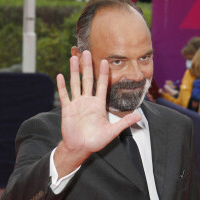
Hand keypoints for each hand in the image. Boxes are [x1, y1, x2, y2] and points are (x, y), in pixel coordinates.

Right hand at [55, 51, 140, 176]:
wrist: (80, 148)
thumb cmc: (96, 141)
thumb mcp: (112, 132)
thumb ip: (124, 123)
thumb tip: (140, 116)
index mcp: (99, 104)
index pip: (102, 85)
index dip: (104, 73)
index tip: (105, 60)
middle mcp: (88, 101)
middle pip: (88, 79)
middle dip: (87, 66)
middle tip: (87, 52)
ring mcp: (77, 104)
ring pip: (75, 84)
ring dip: (74, 71)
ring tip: (73, 58)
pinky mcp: (67, 109)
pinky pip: (64, 95)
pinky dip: (62, 86)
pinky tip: (60, 76)